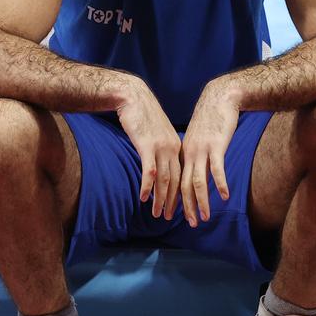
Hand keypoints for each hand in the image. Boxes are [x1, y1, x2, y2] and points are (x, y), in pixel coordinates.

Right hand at [115, 79, 181, 219]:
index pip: (182, 175)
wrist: (133, 96)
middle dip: (175, 202)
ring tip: (158, 215)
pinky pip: (149, 171)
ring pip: (164, 180)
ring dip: (162, 199)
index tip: (180, 208)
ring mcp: (160, 148)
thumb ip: (161, 147)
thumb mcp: (157, 132)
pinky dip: (147, 187)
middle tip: (172, 219)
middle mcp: (172, 148)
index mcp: (177, 146)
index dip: (182, 194)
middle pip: (176, 181)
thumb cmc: (143, 114)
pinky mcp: (147, 146)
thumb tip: (160, 162)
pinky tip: (144, 198)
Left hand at [181, 79, 239, 226]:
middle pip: (183, 185)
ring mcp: (202, 150)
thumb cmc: (210, 119)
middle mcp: (189, 154)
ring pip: (197, 181)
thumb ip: (196, 155)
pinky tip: (224, 197)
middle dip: (186, 207)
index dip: (175, 199)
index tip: (175, 215)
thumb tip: (196, 171)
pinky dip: (219, 184)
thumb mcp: (198, 139)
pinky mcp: (216, 146)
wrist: (219, 98)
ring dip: (201, 202)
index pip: (176, 181)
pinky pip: (216, 169)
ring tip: (204, 217)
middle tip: (190, 224)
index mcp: (183, 153)